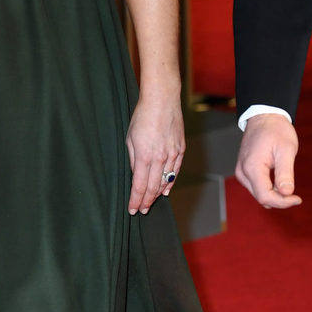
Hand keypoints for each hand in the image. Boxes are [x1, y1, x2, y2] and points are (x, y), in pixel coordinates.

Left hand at [126, 90, 184, 214]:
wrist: (162, 101)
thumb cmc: (142, 117)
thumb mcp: (130, 139)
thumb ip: (133, 159)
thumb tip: (135, 175)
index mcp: (144, 157)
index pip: (139, 186)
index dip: (135, 200)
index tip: (132, 209)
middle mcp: (160, 158)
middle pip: (153, 188)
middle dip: (146, 201)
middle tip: (141, 210)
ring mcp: (172, 154)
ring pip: (165, 182)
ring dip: (157, 194)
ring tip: (151, 203)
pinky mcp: (181, 149)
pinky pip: (175, 171)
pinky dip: (170, 183)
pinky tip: (165, 190)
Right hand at [235, 112, 300, 208]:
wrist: (264, 117)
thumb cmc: (276, 130)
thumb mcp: (286, 150)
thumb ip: (285, 173)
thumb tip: (286, 193)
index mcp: (252, 168)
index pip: (265, 197)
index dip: (283, 202)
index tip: (297, 198)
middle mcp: (243, 172)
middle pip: (261, 198)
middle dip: (279, 200)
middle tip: (295, 194)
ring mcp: (241, 172)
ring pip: (258, 194)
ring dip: (274, 195)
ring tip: (286, 183)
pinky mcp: (243, 171)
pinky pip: (256, 187)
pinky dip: (268, 189)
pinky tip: (278, 180)